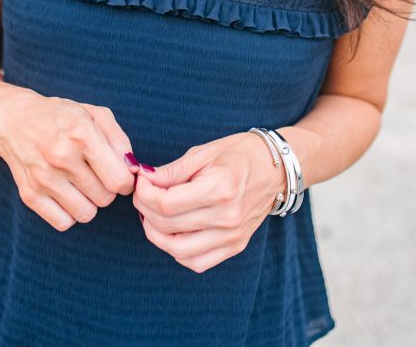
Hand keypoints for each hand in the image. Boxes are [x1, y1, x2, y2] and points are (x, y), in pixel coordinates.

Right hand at [0, 86, 135, 231]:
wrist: (14, 120)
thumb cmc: (60, 117)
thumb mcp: (94, 114)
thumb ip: (119, 140)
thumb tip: (133, 169)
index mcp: (81, 134)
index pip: (119, 179)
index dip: (126, 180)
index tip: (118, 173)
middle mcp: (61, 156)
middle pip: (105, 198)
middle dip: (106, 188)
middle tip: (95, 173)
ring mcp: (43, 178)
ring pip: (86, 213)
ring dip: (89, 201)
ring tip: (80, 182)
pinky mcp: (29, 195)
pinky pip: (64, 223)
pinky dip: (69, 213)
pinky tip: (65, 192)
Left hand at [133, 131, 284, 272]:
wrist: (275, 168)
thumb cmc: (239, 154)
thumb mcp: (204, 153)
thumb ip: (172, 171)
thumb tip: (143, 179)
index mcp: (219, 188)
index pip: (166, 204)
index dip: (144, 194)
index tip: (140, 182)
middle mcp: (227, 217)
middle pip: (168, 227)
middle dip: (144, 210)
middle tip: (142, 195)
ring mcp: (232, 236)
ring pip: (179, 251)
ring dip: (156, 235)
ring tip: (151, 216)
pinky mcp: (235, 246)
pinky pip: (197, 261)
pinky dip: (178, 251)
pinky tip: (172, 232)